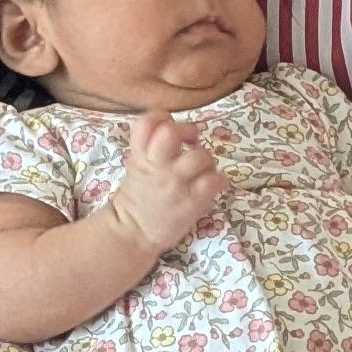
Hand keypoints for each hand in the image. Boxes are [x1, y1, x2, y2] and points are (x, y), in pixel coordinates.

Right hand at [107, 113, 230, 260]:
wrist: (132, 234)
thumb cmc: (138, 199)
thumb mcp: (135, 167)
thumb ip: (149, 147)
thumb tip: (171, 125)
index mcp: (141, 156)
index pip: (147, 123)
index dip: (161, 117)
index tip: (169, 125)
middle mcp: (157, 167)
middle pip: (171, 133)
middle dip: (187, 132)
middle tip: (191, 142)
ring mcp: (174, 184)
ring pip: (200, 156)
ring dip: (207, 161)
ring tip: (203, 171)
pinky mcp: (190, 203)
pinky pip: (214, 180)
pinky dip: (219, 180)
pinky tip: (214, 185)